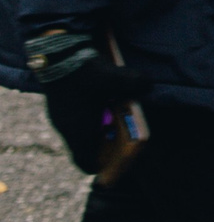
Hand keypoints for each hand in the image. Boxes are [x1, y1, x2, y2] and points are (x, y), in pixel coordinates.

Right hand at [32, 40, 142, 175]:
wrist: (55, 55)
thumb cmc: (85, 74)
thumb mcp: (115, 79)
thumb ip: (135, 84)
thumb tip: (149, 85)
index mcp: (78, 131)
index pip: (85, 162)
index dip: (102, 166)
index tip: (115, 163)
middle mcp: (66, 129)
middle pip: (84, 149)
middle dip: (103, 147)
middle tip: (120, 138)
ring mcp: (60, 118)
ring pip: (79, 134)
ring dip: (96, 131)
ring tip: (114, 119)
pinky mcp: (58, 106)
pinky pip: (74, 121)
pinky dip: (88, 118)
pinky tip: (101, 103)